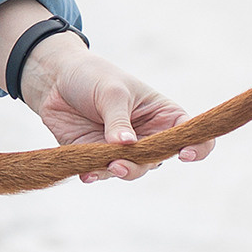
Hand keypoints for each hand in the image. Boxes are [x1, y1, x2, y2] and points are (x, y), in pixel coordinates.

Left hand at [20, 36, 205, 183]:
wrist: (54, 79)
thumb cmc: (93, 76)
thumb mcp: (111, 92)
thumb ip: (119, 120)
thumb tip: (126, 147)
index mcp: (164, 115)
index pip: (193, 135)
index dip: (197, 147)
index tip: (184, 153)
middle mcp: (149, 136)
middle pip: (159, 160)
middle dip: (143, 164)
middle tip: (121, 161)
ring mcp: (125, 150)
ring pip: (132, 171)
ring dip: (119, 171)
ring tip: (104, 165)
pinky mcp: (98, 158)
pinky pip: (102, 173)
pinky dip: (96, 175)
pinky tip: (86, 174)